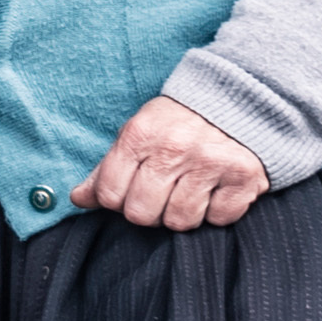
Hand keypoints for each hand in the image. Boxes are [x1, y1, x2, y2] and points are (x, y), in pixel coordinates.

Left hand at [80, 91, 267, 231]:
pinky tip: (217, 189)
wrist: (238, 99)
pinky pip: (218, 219)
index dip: (117, 199)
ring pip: (180, 221)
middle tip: (163, 192)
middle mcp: (175, 147)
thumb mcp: (137, 134)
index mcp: (140, 134)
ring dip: (184, 212)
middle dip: (150, 210)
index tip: (132, 188)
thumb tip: (78, 199)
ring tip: (191, 189)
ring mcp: (211, 162)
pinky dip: (217, 211)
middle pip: (142, 214)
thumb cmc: (178, 124)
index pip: (109, 195)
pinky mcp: (243, 176)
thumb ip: (105, 169)